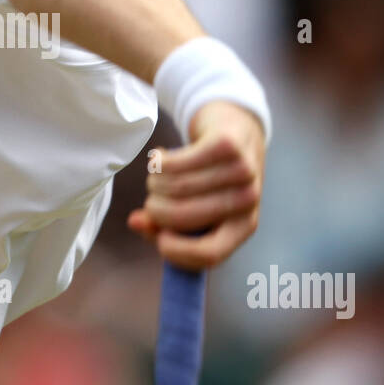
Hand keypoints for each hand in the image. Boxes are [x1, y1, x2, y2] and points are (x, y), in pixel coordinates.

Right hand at [126, 99, 265, 270]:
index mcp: (244, 226)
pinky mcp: (226, 144)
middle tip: (151, 200)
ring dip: (155, 183)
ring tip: (156, 177)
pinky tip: (160, 158)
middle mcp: (248, 200)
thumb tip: (135, 222)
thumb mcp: (193, 207)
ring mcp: (241, 171)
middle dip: (156, 210)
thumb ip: (162, 225)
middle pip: (184, 217)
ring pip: (176, 187)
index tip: (159, 239)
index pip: (210, 254)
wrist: (235, 131)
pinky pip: (176, 163)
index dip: (177, 251)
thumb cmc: (211, 179)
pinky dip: (158, 163)